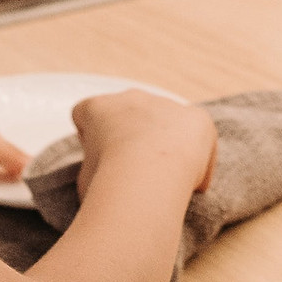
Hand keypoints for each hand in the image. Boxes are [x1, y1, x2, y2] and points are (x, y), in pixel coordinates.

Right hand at [72, 91, 217, 200]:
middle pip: (127, 115)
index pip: (86, 115)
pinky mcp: (196, 117)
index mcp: (95, 109)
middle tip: (134, 171)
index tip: (102, 163)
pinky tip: (190, 183)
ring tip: (165, 180)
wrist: (148, 173)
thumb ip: (94, 168)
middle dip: (131, 138)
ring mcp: (164, 104)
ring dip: (163, 145)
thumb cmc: (109, 180)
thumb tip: (105, 180)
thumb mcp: (85, 178)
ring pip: (164, 125)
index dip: (93, 140)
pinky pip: (196, 138)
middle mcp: (129, 98)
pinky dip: (196, 160)